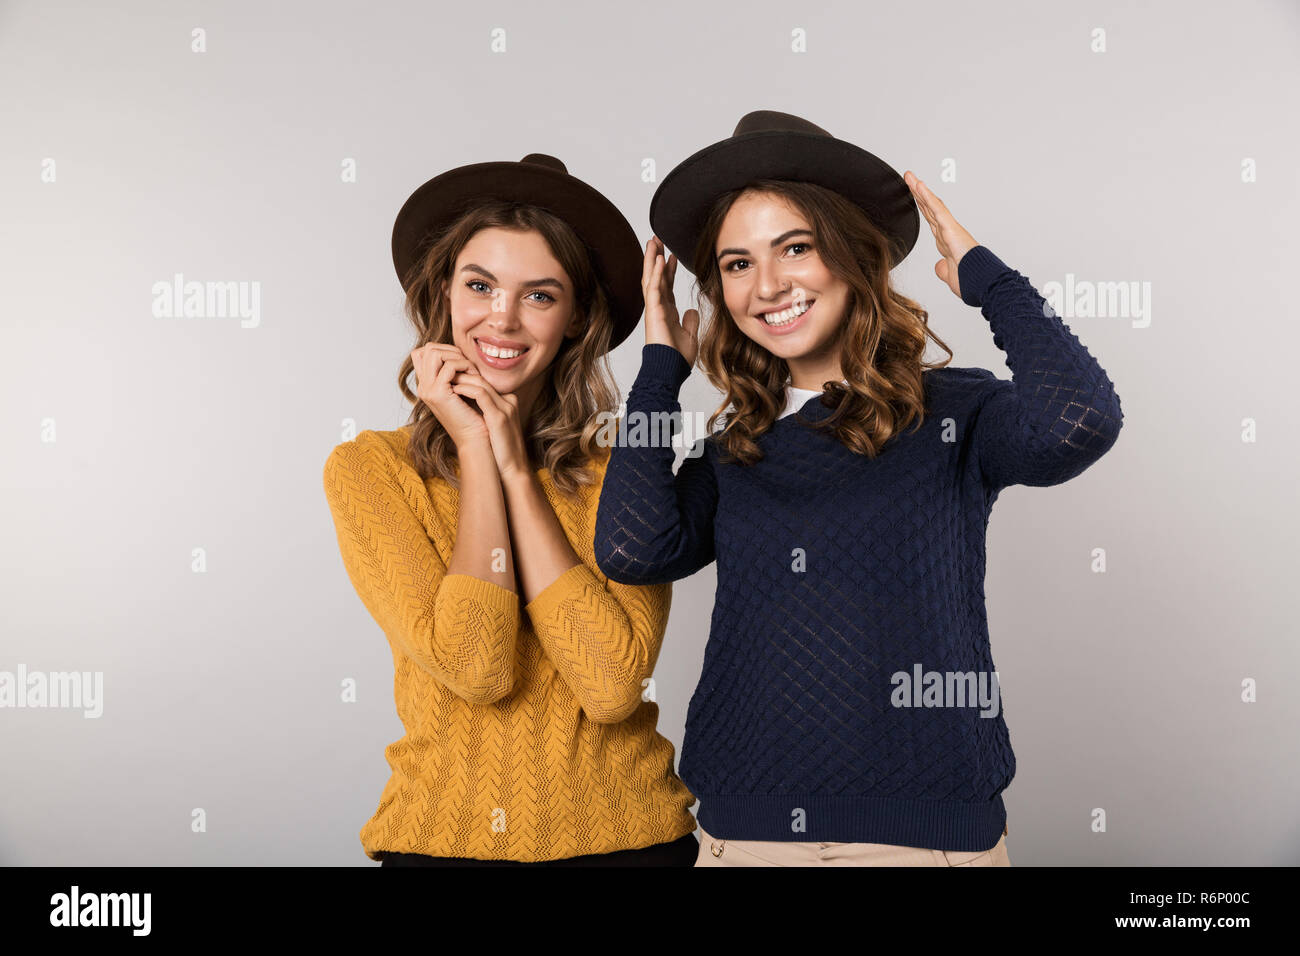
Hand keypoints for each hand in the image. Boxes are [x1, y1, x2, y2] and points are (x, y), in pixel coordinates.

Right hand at [412, 343, 488, 448]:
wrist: (476, 439)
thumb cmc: (475, 415)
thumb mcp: (462, 389)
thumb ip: (456, 373)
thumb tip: (460, 352)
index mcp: (426, 385)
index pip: (422, 353)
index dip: (443, 349)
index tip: (461, 361)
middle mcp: (423, 387)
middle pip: (427, 349)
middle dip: (451, 350)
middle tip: (468, 365)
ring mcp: (428, 390)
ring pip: (434, 352)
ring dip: (457, 357)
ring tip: (472, 371)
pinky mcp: (438, 394)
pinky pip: (449, 366)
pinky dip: (465, 366)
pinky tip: (475, 377)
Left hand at [447, 368, 530, 481]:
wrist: (512, 471)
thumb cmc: (499, 452)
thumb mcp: (492, 427)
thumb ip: (482, 412)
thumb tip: (460, 405)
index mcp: (507, 402)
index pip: (483, 381)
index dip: (464, 377)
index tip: (446, 377)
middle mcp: (508, 401)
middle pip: (481, 378)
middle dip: (459, 374)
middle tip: (441, 373)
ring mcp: (506, 408)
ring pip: (480, 382)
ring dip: (459, 379)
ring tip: (443, 380)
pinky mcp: (500, 417)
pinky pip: (480, 394)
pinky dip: (464, 389)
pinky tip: (451, 391)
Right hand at [643, 237, 699, 365]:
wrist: (670, 369)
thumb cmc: (677, 358)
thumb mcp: (690, 335)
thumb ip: (690, 321)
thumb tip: (691, 310)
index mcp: (667, 312)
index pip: (666, 285)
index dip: (669, 270)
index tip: (672, 256)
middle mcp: (658, 307)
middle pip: (656, 277)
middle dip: (656, 258)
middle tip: (657, 240)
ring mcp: (654, 308)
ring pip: (651, 277)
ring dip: (652, 259)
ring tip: (653, 241)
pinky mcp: (653, 311)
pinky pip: (654, 287)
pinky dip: (655, 272)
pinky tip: (659, 258)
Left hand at [903, 171, 978, 300]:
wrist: (982, 281)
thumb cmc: (971, 279)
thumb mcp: (950, 275)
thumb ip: (944, 268)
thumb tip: (939, 266)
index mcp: (946, 242)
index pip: (931, 220)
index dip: (922, 208)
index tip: (914, 196)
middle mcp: (948, 232)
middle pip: (930, 208)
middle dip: (918, 194)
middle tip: (909, 179)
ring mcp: (949, 228)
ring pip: (932, 205)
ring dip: (920, 190)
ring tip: (909, 176)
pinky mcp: (950, 228)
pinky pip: (937, 209)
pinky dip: (927, 197)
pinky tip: (919, 186)